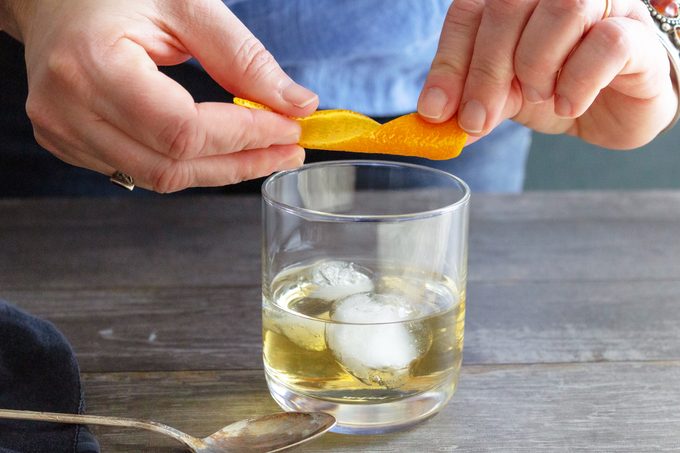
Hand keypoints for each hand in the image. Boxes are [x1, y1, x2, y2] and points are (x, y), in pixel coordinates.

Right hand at [3, 0, 317, 191]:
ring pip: (159, 178)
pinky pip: (141, 172)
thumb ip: (243, 58)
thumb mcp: (188, 6)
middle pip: (172, 165)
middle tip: (288, 152)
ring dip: (220, 171)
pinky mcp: (69, 144)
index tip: (290, 129)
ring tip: (263, 153)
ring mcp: (64, 133)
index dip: (245, 136)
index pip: (183, 130)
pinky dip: (188, 165)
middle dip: (241, 163)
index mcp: (92, 64)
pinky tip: (220, 150)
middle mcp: (68, 110)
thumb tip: (296, 104)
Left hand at [418, 0, 678, 148]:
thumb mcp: (506, 98)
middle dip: (485, 72)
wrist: (616, 109)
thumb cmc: (558, 89)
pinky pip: (605, 43)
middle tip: (477, 119)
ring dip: (536, 66)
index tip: (435, 111)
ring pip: (560, 11)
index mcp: (515, 4)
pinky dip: (578, 81)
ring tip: (539, 97)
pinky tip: (569, 104)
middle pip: (507, 7)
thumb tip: (436, 120)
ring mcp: (599, 5)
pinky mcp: (634, 33)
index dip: (448, 63)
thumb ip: (475, 102)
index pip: (469, 13)